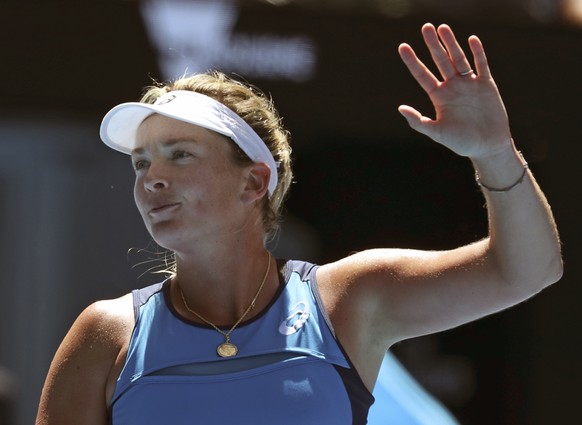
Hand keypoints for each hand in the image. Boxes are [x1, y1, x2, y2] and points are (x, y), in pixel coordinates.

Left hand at [398, 23, 511, 158]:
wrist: (487, 146)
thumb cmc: (461, 142)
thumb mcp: (437, 133)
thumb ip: (418, 121)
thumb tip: (400, 108)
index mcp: (438, 97)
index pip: (422, 75)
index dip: (412, 61)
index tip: (402, 46)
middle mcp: (452, 87)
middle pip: (440, 61)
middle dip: (433, 44)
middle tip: (426, 27)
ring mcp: (469, 84)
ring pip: (458, 59)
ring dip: (451, 43)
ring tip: (443, 28)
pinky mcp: (486, 85)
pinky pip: (481, 65)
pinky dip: (477, 53)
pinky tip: (471, 40)